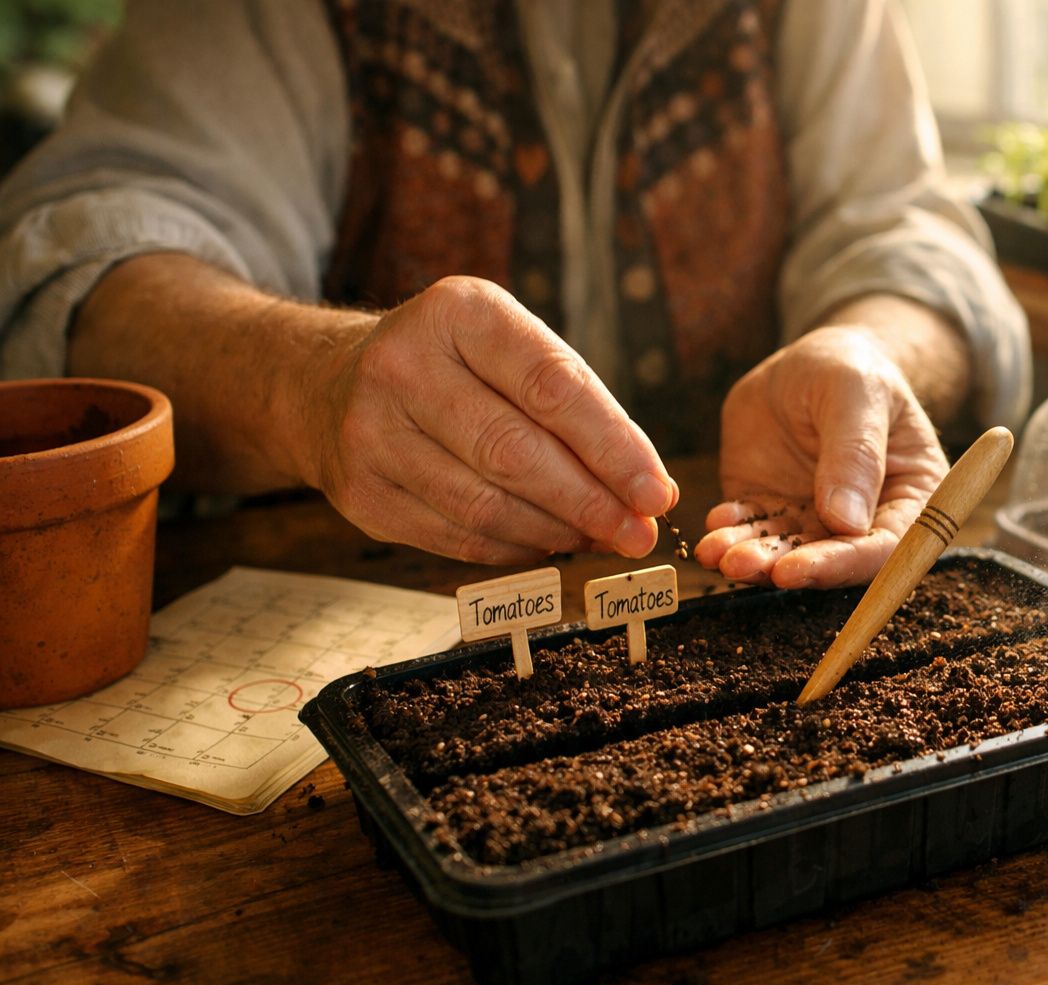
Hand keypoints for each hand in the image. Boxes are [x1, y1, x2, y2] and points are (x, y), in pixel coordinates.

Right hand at [300, 276, 676, 562]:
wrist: (330, 383)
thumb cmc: (454, 365)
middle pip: (515, 452)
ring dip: (557, 531)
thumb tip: (644, 490)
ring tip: (600, 537)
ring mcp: (371, 433)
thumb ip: (578, 406)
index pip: (551, 386)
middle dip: (591, 502)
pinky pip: (457, 537)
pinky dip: (516, 547)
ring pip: (486, 505)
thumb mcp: (510, 347)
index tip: (657, 491)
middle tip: (639, 534)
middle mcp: (404, 366)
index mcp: (458, 313)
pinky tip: (549, 541)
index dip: (613, 447)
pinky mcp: (361, 494)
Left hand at [693, 326, 948, 587]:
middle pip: (831, 560)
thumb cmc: (850, 368)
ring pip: (785, 551)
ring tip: (716, 553)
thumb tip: (846, 521)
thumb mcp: (856, 393)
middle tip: (742, 564)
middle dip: (784, 567)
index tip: (797, 568)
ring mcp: (815, 517)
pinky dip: (730, 533)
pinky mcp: (773, 508)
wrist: (808, 360)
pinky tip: (714, 525)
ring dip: (751, 559)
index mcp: (910, 496)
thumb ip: (856, 453)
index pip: (885, 547)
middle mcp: (865, 519)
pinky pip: (751, 528)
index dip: (842, 564)